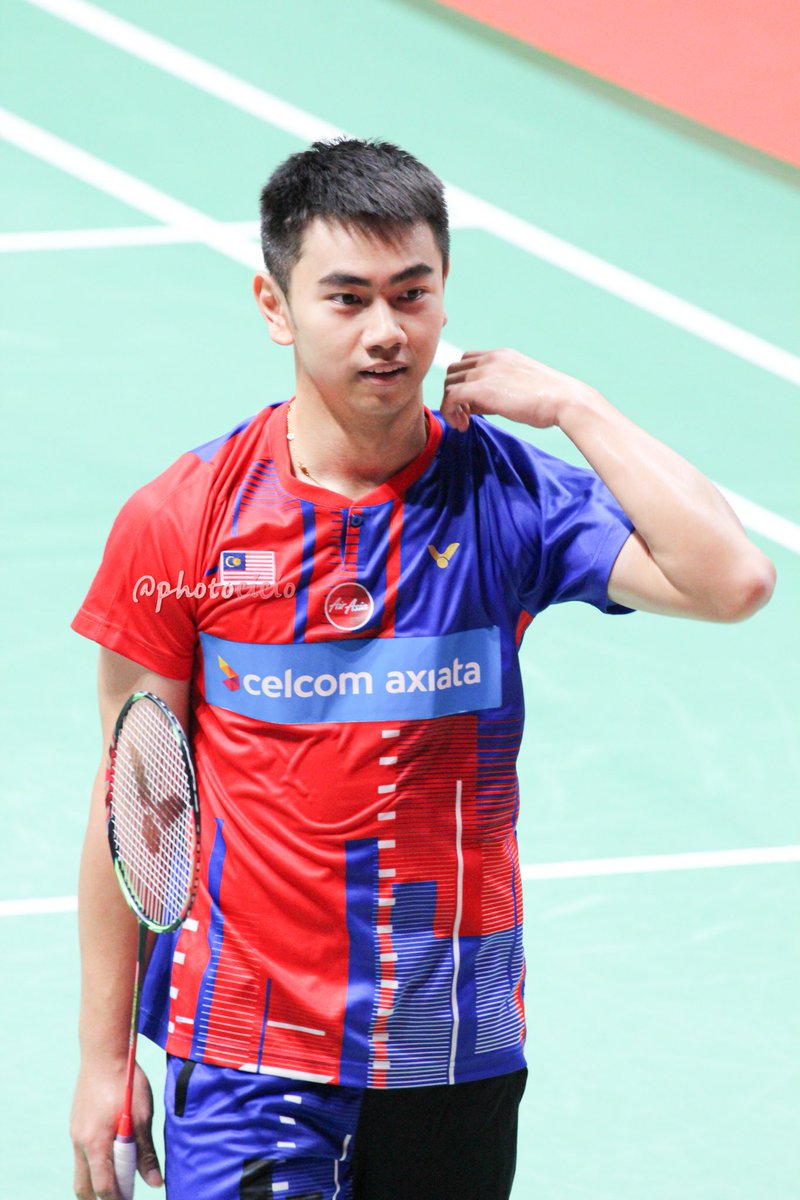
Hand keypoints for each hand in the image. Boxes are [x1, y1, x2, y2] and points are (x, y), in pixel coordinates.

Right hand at [72, 1060, 162, 1198]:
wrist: (104, 1053)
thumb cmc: (126, 1083)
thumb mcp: (142, 1117)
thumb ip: (146, 1152)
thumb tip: (155, 1182)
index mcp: (95, 1145)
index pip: (103, 1187)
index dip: (118, 1199)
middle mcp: (79, 1143)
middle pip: (84, 1186)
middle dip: (101, 1197)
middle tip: (123, 1195)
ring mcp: (75, 1133)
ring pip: (81, 1170)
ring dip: (97, 1179)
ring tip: (119, 1174)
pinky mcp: (76, 1123)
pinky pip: (81, 1154)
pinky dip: (94, 1162)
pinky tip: (111, 1150)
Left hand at [441, 348, 593, 431]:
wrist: (565, 400)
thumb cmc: (550, 400)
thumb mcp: (520, 388)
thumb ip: (496, 391)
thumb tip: (474, 407)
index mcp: (501, 355)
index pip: (467, 361)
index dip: (465, 382)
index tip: (473, 405)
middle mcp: (490, 359)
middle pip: (454, 371)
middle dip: (455, 393)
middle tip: (467, 416)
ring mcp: (484, 371)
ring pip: (448, 383)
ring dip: (451, 404)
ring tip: (464, 422)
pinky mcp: (481, 388)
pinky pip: (450, 396)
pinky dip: (450, 412)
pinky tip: (463, 425)